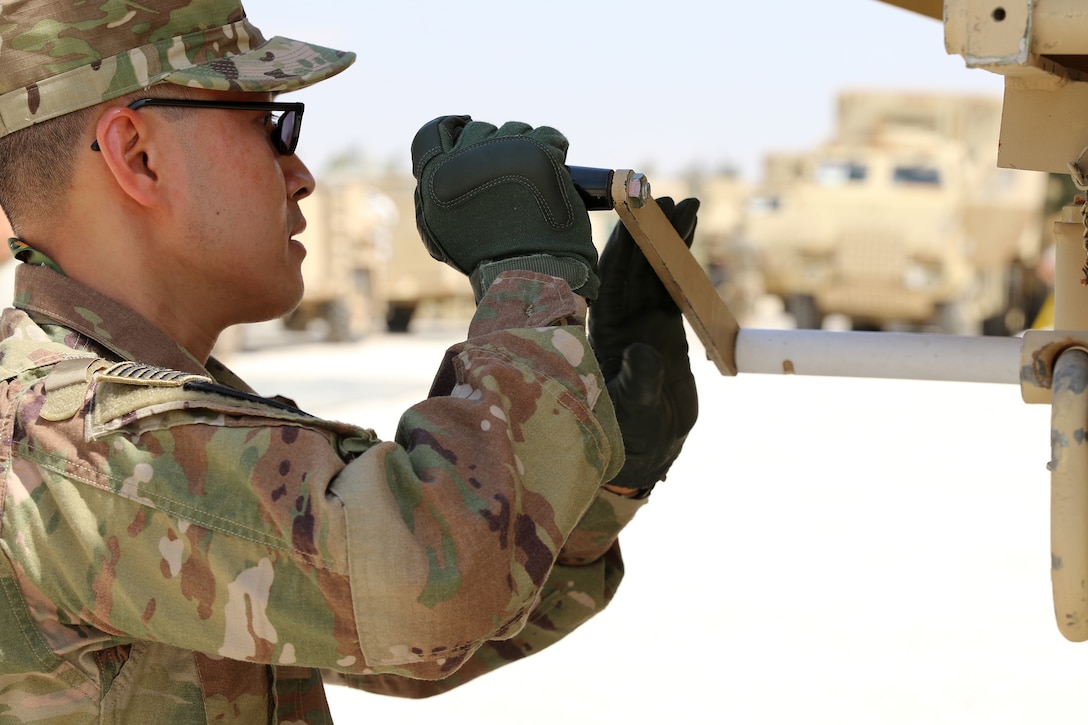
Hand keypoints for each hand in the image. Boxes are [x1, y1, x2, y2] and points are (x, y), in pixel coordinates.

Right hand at [411, 115, 597, 300]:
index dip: (454, 128)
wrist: (525, 272)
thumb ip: (431, 196)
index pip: (436, 130)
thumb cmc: (485, 258)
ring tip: (535, 180)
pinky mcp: (540, 153)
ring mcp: (505, 150)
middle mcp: (467, 155)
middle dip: (496, 147)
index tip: (466, 128)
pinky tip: (555, 170)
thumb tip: (439, 168)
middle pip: (481, 129)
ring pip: (517, 130)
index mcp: (438, 173)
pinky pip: (550, 136)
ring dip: (526, 148)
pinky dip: (555, 149)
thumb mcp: (439, 230)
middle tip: (511, 176)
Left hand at [589, 197, 699, 494]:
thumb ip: (637, 381)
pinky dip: (683, 263)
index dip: (625, 248)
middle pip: (635, 266)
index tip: (637, 218)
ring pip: (656, 271)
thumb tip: (642, 352)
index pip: (611, 280)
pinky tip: (691, 237)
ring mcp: (644, 322)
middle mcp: (622, 320)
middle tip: (667, 198)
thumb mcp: (630, 412)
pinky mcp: (665, 330)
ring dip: (669, 239)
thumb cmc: (627, 435)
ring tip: (688, 205)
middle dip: (649, 231)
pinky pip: (674, 288)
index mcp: (605, 332)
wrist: (646, 450)